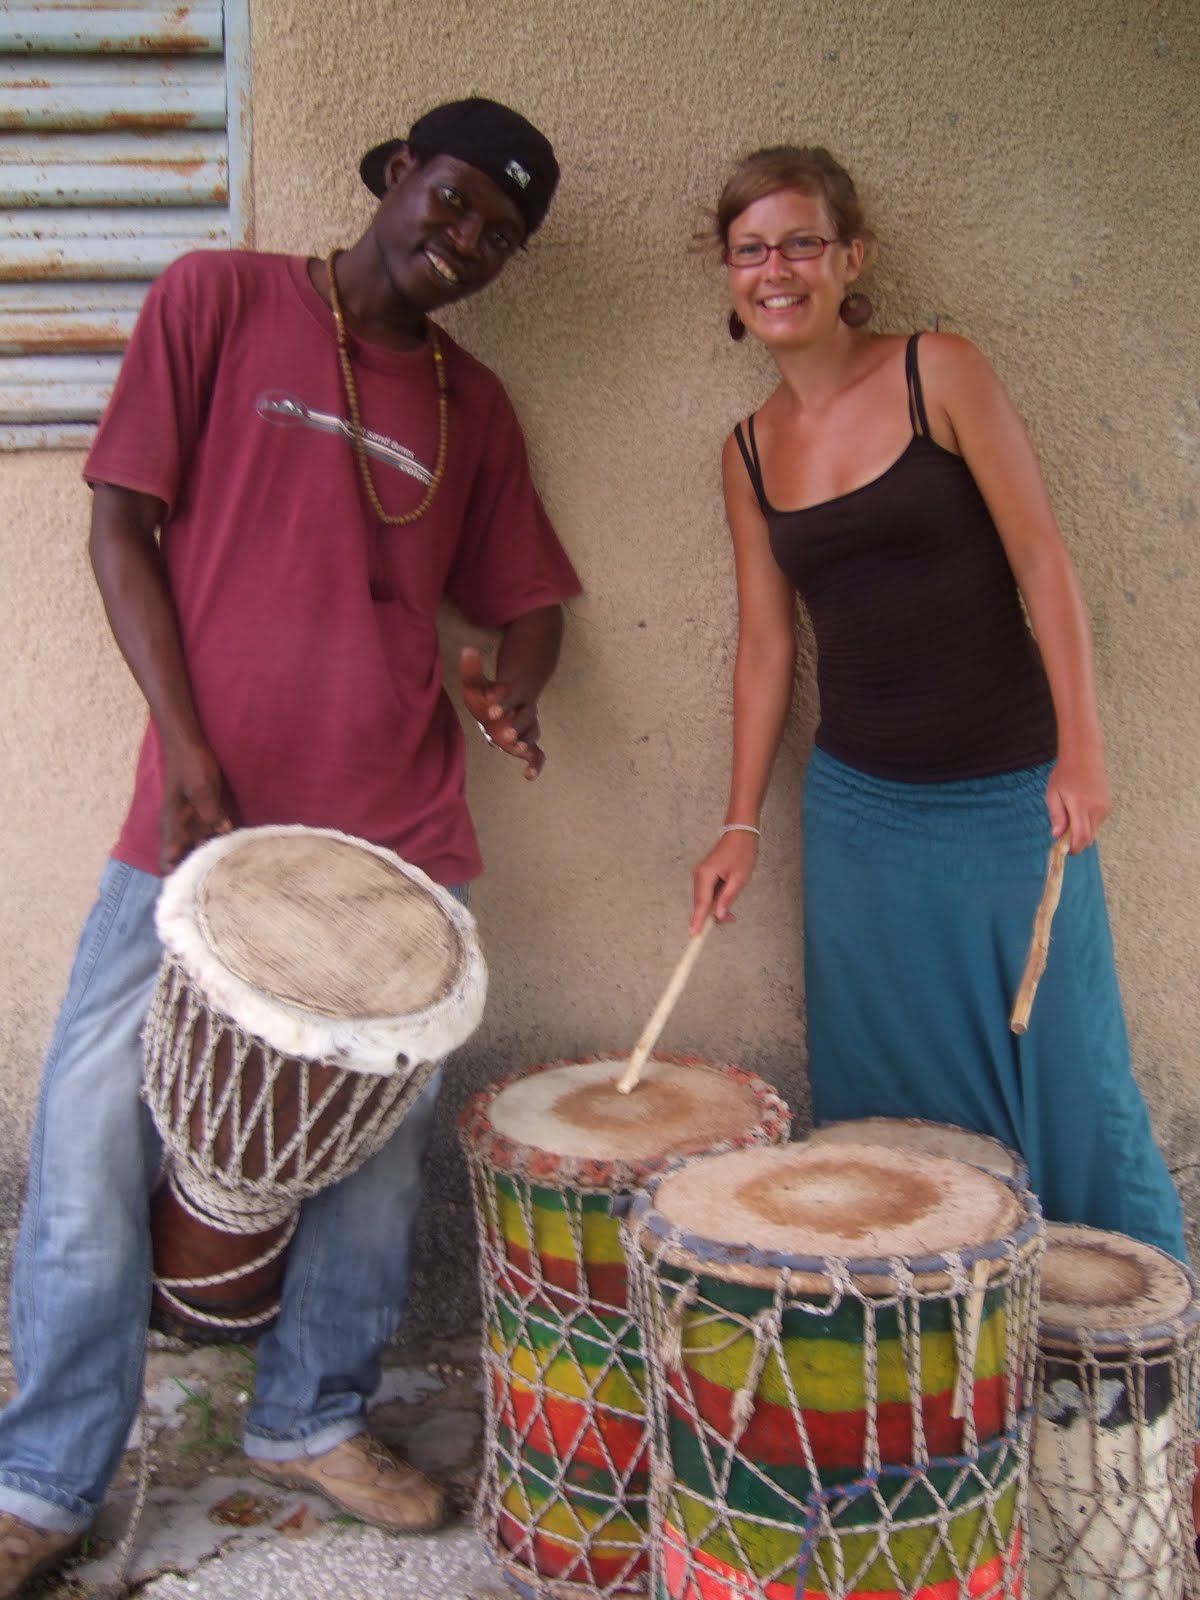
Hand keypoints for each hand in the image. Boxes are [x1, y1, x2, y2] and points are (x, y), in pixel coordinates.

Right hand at [159, 738, 231, 872]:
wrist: (188, 743)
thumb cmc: (190, 764)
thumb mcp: (200, 787)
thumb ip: (208, 812)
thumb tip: (221, 833)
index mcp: (172, 826)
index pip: (167, 862)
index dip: (178, 877)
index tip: (197, 885)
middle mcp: (181, 830)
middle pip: (187, 862)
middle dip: (201, 873)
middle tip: (225, 880)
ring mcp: (194, 823)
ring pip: (202, 850)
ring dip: (215, 859)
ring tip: (236, 869)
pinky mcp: (207, 815)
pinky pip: (215, 835)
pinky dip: (224, 842)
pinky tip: (242, 847)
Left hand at [460, 645, 544, 779]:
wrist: (503, 707)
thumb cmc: (488, 697)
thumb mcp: (478, 684)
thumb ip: (472, 670)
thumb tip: (467, 648)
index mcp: (513, 697)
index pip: (512, 699)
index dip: (503, 704)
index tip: (492, 710)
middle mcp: (524, 712)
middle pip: (527, 718)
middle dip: (517, 725)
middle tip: (506, 733)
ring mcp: (527, 729)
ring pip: (532, 734)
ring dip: (526, 741)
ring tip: (517, 749)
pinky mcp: (527, 745)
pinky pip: (537, 755)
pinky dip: (535, 765)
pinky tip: (528, 776)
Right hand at [691, 831, 759, 932]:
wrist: (740, 834)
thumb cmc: (741, 854)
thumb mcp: (739, 879)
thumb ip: (727, 899)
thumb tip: (718, 916)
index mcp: (705, 875)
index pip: (701, 903)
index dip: (698, 920)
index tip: (693, 935)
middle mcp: (699, 876)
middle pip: (701, 904)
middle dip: (714, 915)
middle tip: (733, 919)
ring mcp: (700, 875)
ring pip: (704, 900)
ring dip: (717, 907)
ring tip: (733, 909)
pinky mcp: (704, 875)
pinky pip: (707, 893)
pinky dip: (716, 900)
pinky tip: (727, 898)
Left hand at [1045, 746, 1110, 852]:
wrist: (1084, 756)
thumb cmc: (1065, 774)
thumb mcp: (1053, 794)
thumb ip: (1056, 816)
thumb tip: (1056, 835)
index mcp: (1080, 806)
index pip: (1081, 836)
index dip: (1073, 848)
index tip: (1065, 851)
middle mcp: (1096, 808)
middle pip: (1088, 837)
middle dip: (1076, 841)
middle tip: (1062, 835)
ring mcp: (1104, 808)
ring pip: (1093, 830)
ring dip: (1081, 830)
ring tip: (1070, 813)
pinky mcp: (1108, 806)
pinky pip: (1097, 822)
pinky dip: (1087, 822)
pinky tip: (1079, 808)